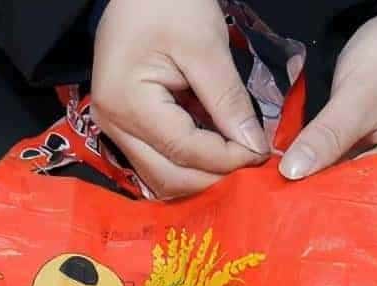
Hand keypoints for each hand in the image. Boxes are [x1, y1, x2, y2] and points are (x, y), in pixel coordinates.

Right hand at [91, 0, 269, 198]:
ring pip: (162, 177)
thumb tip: (253, 146)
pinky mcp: (126, 126)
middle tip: (252, 163)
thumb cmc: (168, 3)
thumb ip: (227, 100)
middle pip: (168, 177)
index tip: (262, 154)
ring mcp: (116, 129)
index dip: (227, 159)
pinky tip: (218, 150)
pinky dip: (190, 163)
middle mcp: (113, 126)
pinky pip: (159, 160)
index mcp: (127, 104)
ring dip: (202, 176)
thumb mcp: (205, 46)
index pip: (184, 151)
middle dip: (214, 178)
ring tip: (237, 159)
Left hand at [280, 11, 376, 193]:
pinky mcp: (369, 153)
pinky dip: (320, 166)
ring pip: (346, 181)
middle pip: (357, 192)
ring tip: (279, 187)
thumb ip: (327, 135)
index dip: (329, 196)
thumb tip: (292, 173)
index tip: (289, 197)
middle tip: (277, 195)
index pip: (369, 193)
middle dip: (319, 191)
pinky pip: (342, 166)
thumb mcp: (358, 95)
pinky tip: (293, 169)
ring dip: (315, 180)